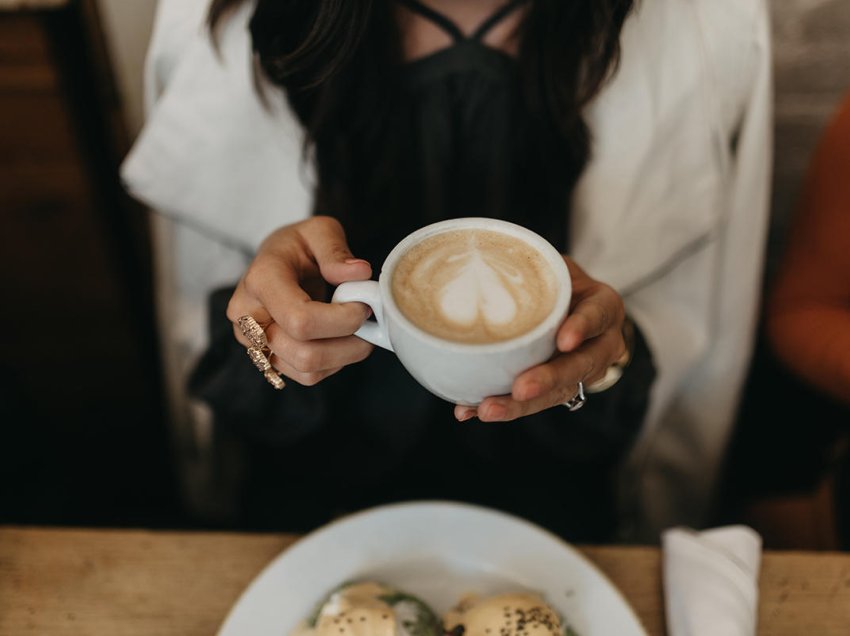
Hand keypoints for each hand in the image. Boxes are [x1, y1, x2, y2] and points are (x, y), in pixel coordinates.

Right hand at [227, 216, 373, 384]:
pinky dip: (334, 363)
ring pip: (307, 371)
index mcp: (260, 280)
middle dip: (348, 343)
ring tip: (358, 331)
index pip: (300, 319)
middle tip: (368, 323)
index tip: (363, 306)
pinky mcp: (268, 359)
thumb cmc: (299, 247)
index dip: (341, 320)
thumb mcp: (319, 231)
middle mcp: (248, 316)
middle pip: (304, 353)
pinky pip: (307, 377)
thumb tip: (359, 274)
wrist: (278, 263)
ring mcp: (254, 342)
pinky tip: (341, 340)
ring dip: (345, 356)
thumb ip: (336, 250)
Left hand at [454, 255, 626, 421]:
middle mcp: (601, 345)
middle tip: (520, 388)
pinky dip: (502, 406)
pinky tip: (470, 410)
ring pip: (555, 393)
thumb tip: (485, 252)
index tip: (564, 340)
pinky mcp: (560, 389)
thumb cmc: (564, 284)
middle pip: (578, 367)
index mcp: (604, 307)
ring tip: (486, 410)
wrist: (583, 311)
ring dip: (519, 406)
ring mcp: (583, 372)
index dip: (581, 328)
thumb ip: (536, 265)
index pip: (597, 316)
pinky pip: (533, 402)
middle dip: (547, 380)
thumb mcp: (560, 267)